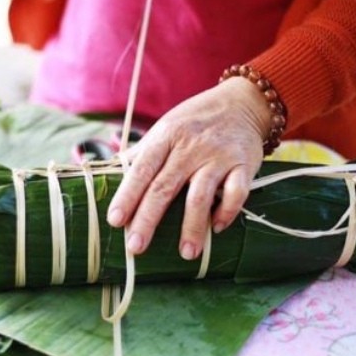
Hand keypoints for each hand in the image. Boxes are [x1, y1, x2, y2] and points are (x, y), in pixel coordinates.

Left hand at [106, 77, 271, 259]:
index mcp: (165, 137)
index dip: (127, 196)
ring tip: (186, 253)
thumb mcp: (166, 128)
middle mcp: (190, 147)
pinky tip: (216, 228)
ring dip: (192, 227)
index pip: (141, 170)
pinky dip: (226, 212)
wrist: (243, 102)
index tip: (115, 221)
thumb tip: (111, 172)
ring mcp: (218, 156)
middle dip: (148, 219)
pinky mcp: (244, 165)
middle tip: (136, 247)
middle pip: (164, 187)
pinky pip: (236, 193)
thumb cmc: (195, 121)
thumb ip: (143, 152)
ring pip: (200, 196)